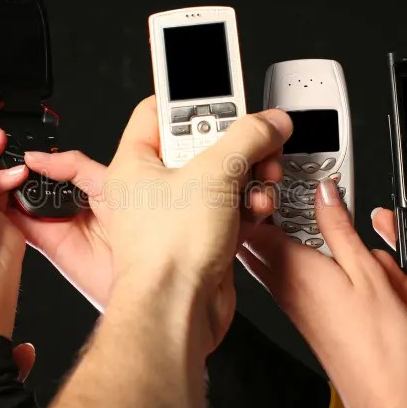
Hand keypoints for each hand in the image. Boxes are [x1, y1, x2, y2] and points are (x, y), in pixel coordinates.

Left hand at [95, 97, 290, 351]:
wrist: (177, 311)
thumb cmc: (167, 254)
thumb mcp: (212, 175)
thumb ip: (247, 138)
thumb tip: (269, 121)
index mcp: (136, 162)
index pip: (158, 111)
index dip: (193, 99)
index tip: (224, 96)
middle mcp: (154, 186)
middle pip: (201, 143)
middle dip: (236, 144)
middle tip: (254, 142)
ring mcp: (179, 211)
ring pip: (222, 174)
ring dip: (249, 175)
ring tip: (258, 179)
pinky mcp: (203, 233)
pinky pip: (231, 204)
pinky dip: (248, 203)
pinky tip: (254, 207)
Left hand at [238, 179, 406, 407]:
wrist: (375, 392)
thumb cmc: (374, 343)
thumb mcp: (366, 272)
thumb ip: (339, 228)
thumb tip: (325, 191)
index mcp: (291, 266)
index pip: (253, 216)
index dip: (255, 186)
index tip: (272, 165)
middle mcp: (278, 279)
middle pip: (248, 228)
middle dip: (257, 199)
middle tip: (280, 176)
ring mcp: (282, 293)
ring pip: (258, 246)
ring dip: (269, 221)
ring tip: (297, 200)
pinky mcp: (292, 304)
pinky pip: (274, 264)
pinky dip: (282, 243)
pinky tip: (306, 236)